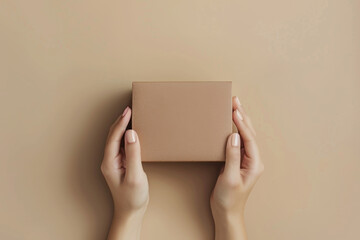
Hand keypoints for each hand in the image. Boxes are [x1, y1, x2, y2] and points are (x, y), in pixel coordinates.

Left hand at [101, 106, 148, 239]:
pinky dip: (127, 135)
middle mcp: (110, 160)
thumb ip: (133, 154)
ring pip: (117, 139)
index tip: (128, 111)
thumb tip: (131, 133)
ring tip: (131, 115)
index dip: (121, 123)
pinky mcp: (121, 164)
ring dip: (123, 126)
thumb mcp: (135, 176)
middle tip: (130, 108)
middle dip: (120, 121)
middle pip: (113, 135)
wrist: (131, 211)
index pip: (114, 137)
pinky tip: (134, 132)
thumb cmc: (132, 197)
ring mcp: (115, 162)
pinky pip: (123, 145)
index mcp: (110, 162)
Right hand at [210, 96, 263, 239]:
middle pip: (249, 133)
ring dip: (240, 120)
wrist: (226, 212)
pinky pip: (238, 141)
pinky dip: (235, 130)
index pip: (249, 138)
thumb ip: (232, 156)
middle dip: (243, 116)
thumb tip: (233, 136)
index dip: (241, 123)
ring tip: (234, 106)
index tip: (234, 110)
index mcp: (254, 163)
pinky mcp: (238, 161)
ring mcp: (246, 160)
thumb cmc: (229, 198)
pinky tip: (231, 123)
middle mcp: (253, 160)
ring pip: (245, 135)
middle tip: (236, 100)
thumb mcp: (230, 177)